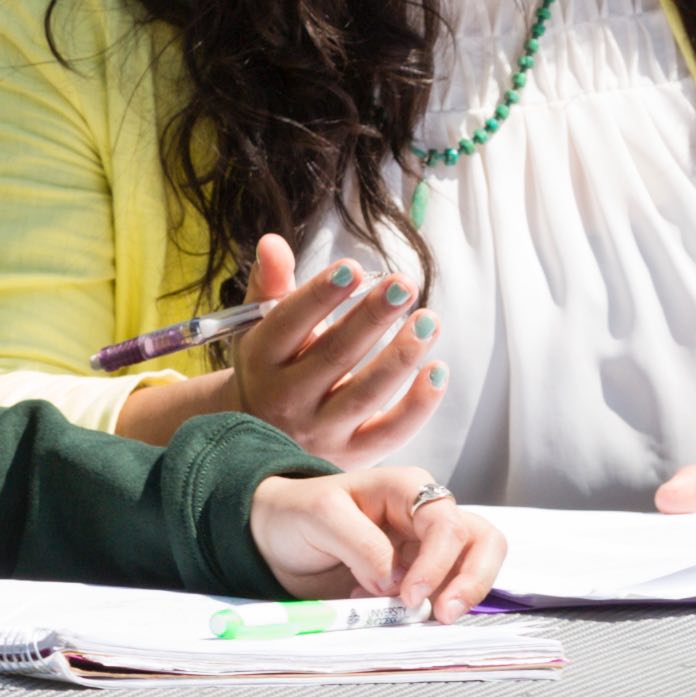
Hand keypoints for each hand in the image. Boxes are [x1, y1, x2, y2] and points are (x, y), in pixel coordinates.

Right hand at [204, 234, 440, 459]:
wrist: (258, 445)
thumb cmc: (271, 370)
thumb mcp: (262, 329)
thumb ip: (271, 285)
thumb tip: (273, 242)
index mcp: (262, 359)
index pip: (289, 324)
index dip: (320, 296)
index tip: (353, 268)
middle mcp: (286, 399)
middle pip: (333, 356)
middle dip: (371, 319)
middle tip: (404, 284)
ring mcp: (320, 431)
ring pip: (365, 395)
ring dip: (400, 356)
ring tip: (428, 321)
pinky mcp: (351, 455)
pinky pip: (389, 433)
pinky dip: (417, 405)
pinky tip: (437, 370)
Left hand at [251, 465, 509, 618]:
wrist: (276, 538)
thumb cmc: (297, 513)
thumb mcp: (320, 517)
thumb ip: (361, 544)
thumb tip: (396, 582)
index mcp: (407, 489)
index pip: (445, 523)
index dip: (436, 562)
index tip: (410, 596)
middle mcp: (426, 517)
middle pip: (482, 541)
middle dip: (473, 580)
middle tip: (444, 616)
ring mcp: (426, 550)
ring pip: (477, 567)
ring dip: (461, 598)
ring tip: (425, 620)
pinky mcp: (418, 579)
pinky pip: (445, 594)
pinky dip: (431, 611)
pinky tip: (389, 613)